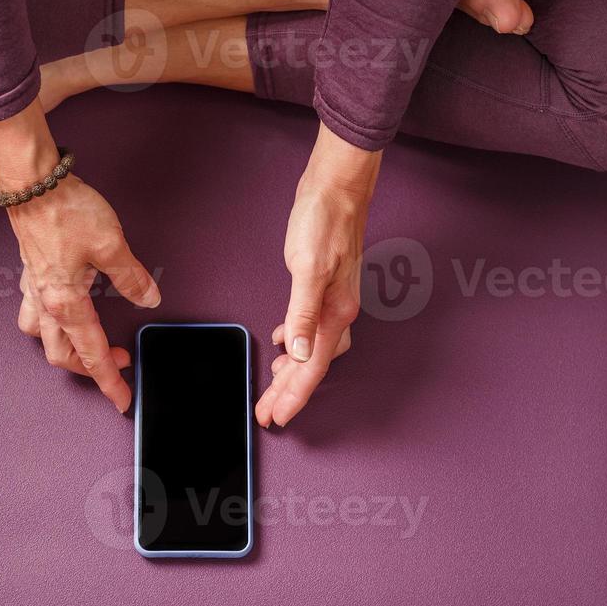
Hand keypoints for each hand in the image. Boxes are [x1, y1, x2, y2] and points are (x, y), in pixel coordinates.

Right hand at [0, 102, 159, 412]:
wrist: (31, 182)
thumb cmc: (66, 211)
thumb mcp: (111, 245)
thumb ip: (131, 278)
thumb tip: (148, 298)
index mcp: (67, 304)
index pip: (93, 355)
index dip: (110, 382)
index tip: (122, 401)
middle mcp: (46, 303)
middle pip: (62, 355)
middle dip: (88, 369)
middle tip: (118, 366)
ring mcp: (34, 289)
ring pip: (43, 337)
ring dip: (64, 349)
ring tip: (88, 346)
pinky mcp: (30, 273)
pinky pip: (34, 312)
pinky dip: (51, 323)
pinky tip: (66, 311)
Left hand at [256, 123, 380, 427]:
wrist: (337, 188)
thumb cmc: (323, 221)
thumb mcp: (307, 268)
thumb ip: (302, 313)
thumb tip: (296, 353)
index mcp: (335, 312)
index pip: (311, 368)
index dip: (293, 396)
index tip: (275, 417)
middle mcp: (339, 312)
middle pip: (311, 366)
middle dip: (289, 392)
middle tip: (267, 412)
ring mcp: (334, 300)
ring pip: (313, 350)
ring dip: (294, 371)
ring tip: (273, 386)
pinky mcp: (325, 288)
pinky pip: (312, 329)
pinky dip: (297, 342)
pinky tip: (283, 342)